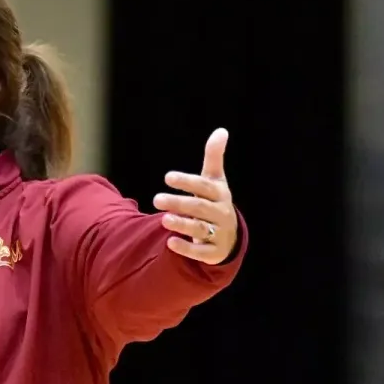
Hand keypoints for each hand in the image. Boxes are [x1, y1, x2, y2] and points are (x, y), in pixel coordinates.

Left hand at [152, 128, 237, 264]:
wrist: (228, 237)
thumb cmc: (214, 202)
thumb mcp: (215, 181)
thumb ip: (214, 157)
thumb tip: (221, 130)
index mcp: (220, 195)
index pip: (204, 186)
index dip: (187, 181)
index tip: (168, 177)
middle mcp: (221, 214)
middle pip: (200, 208)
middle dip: (179, 203)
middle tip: (156, 199)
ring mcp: (218, 234)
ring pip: (200, 229)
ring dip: (182, 224)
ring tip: (163, 219)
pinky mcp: (214, 253)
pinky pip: (201, 253)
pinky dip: (186, 248)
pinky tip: (169, 243)